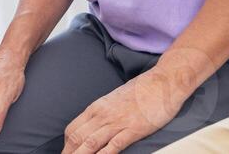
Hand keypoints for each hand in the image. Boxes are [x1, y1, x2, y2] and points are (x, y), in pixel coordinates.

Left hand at [61, 69, 190, 153]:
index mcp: (97, 107)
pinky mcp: (133, 130)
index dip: (67, 145)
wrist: (162, 82)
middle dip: (69, 153)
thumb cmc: (141, 90)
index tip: (67, 153)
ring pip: (90, 143)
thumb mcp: (115, 99)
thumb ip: (104, 112)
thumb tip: (95, 125)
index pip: (73, 129)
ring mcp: (117, 122)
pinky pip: (114, 145)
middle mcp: (103, 115)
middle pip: (77, 138)